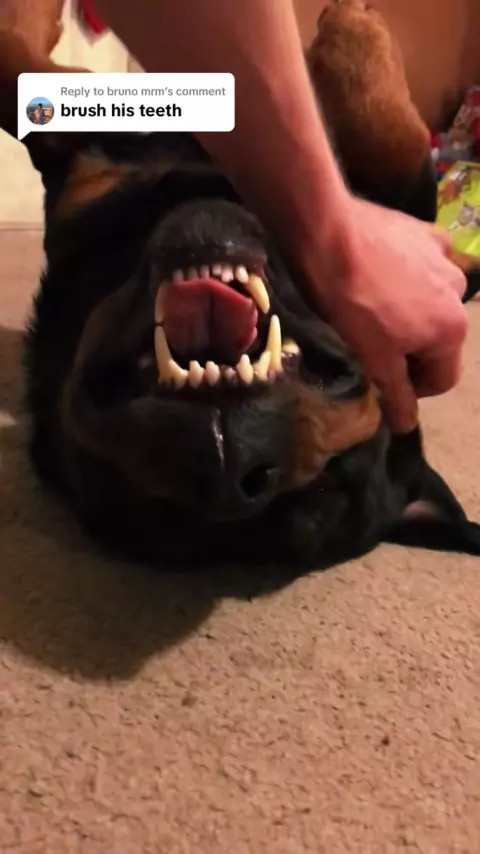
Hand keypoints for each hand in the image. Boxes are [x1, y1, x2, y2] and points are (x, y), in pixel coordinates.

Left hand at [308, 196, 467, 433]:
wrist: (328, 234)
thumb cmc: (350, 304)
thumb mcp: (373, 358)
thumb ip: (396, 394)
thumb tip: (407, 427)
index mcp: (452, 330)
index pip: (442, 380)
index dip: (411, 390)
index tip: (382, 383)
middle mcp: (459, 294)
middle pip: (438, 341)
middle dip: (410, 350)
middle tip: (371, 346)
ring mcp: (445, 259)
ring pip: (432, 303)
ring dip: (410, 313)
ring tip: (372, 308)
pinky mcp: (426, 233)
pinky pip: (426, 265)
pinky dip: (410, 276)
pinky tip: (383, 274)